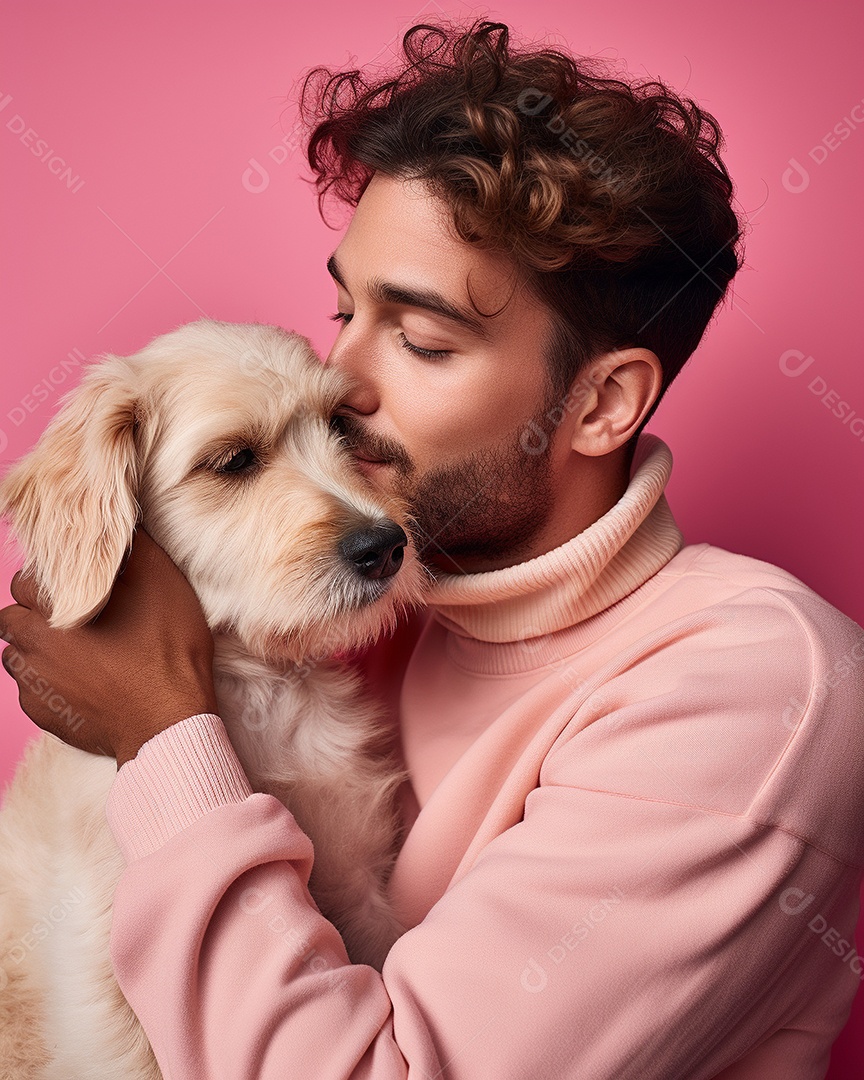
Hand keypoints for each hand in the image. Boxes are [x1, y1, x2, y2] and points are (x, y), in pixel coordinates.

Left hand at [0, 528, 217, 767]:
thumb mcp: (163, 582)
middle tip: (75, 620)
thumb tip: (117, 523)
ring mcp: (34, 683)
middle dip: (35, 615)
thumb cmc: (167, 649)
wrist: (168, 720)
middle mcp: (32, 643)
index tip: (77, 590)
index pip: (26, 579)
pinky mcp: (44, 714)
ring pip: (16, 655)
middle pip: (12, 617)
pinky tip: (84, 684)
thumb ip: (132, 547)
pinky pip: (32, 691)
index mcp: (53, 606)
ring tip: (76, 653)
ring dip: (37, 649)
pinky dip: (51, 685)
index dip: (52, 581)